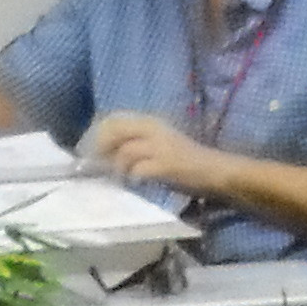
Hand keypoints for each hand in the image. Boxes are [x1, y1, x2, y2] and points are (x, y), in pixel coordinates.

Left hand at [86, 110, 228, 199]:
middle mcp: (152, 129)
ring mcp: (159, 147)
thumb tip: (108, 154)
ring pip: (124, 152)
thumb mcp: (159, 143)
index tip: (92, 152)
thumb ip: (136, 143)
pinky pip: (139, 170)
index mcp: (149, 122)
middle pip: (114, 131)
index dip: (98, 135)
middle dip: (101, 149)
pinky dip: (132, 178)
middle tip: (97, 167)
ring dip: (117, 168)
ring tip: (119, 179)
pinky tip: (134, 185)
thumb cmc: (186, 161)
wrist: (215, 170)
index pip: (113, 120)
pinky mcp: (166, 165)